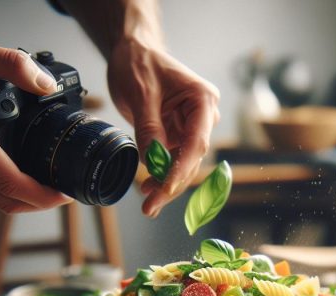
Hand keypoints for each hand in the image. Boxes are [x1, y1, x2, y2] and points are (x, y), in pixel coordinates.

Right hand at [0, 32, 71, 212]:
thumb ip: (12, 64)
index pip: (12, 185)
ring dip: (14, 194)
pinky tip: (4, 165)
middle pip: (3, 202)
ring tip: (37, 178)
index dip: (44, 197)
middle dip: (36, 204)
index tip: (63, 193)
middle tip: (57, 191)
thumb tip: (46, 82)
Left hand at [106, 37, 219, 216]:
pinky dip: (161, 173)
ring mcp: (191, 125)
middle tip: (152, 204)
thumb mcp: (141, 93)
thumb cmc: (140, 63)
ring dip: (167, 182)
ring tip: (148, 201)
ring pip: (183, 163)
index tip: (167, 186)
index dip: (182, 168)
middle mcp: (203, 115)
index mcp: (202, 99)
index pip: (197, 141)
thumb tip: (152, 161)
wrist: (133, 52)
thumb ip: (149, 127)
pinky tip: (149, 187)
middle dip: (173, 182)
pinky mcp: (177, 133)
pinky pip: (172, 158)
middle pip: (192, 157)